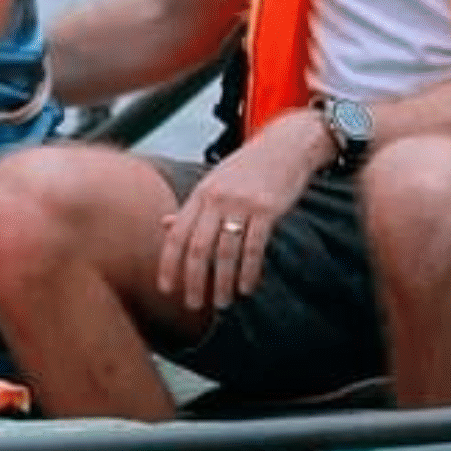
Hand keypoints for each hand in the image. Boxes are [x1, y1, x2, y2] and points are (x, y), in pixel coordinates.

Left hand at [157, 109, 330, 312]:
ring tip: (223, 302)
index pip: (177, 235)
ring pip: (226, 252)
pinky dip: (249, 272)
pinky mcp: (267, 209)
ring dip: (223, 283)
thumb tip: (165, 225)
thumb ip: (192, 206)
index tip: (166, 289)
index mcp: (200, 194)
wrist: (285, 145)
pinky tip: (247, 288)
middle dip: (193, 281)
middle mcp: (216, 199)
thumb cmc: (247, 168)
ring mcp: (241, 203)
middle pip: (198, 248)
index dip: (169, 265)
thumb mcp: (214, 182)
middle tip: (193, 305)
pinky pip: (254, 247)